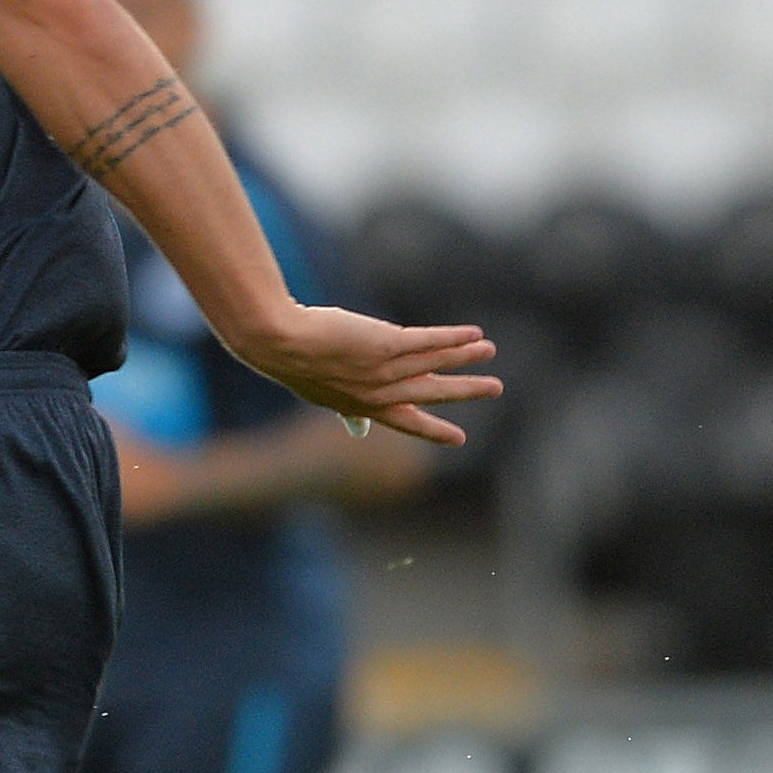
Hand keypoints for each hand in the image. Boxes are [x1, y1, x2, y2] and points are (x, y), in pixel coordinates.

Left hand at [231, 306, 500, 446]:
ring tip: (490, 351)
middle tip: (495, 389)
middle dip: (464, 391)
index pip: (404, 421)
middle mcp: (377, 392)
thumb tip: (357, 428)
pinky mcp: (386, 345)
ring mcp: (383, 370)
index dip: (432, 429)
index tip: (459, 439)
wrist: (277, 342)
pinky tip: (472, 334)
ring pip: (433, 363)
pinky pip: (428, 341)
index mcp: (361, 406)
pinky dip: (452, 338)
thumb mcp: (319, 391)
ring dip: (465, 356)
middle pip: (430, 393)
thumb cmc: (291, 360)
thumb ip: (345, 407)